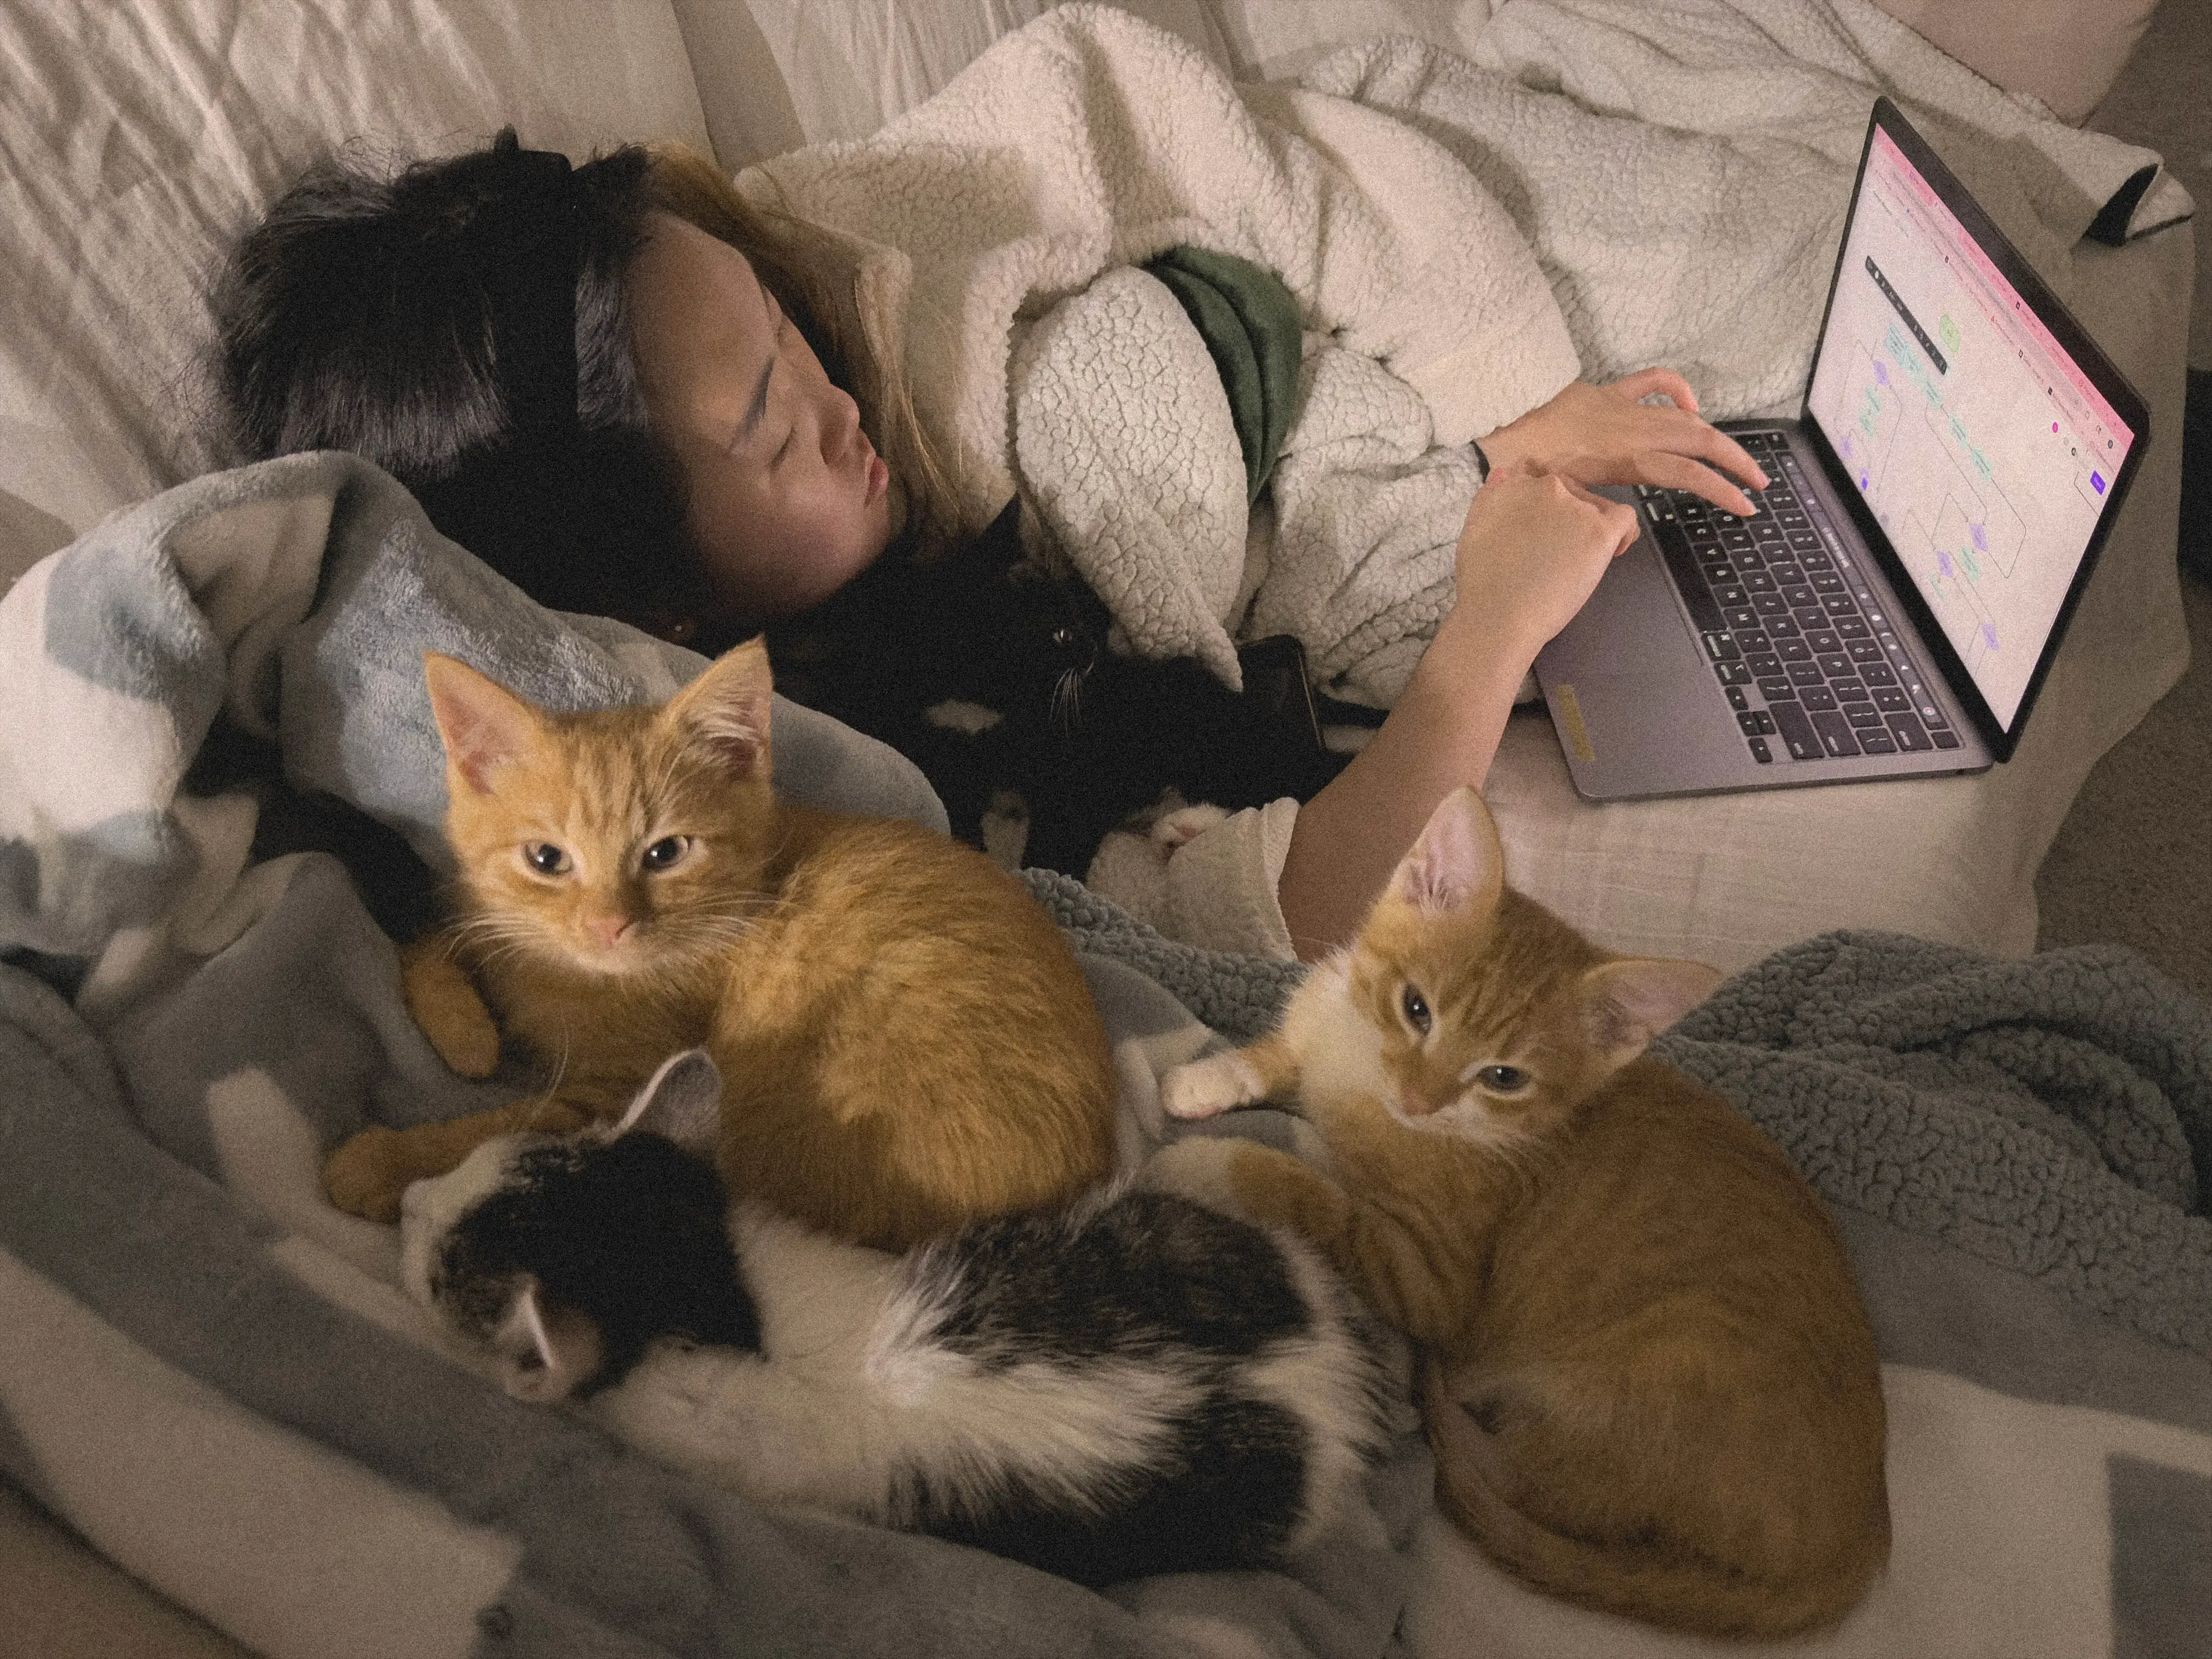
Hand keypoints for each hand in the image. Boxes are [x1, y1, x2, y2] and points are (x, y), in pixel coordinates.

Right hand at [1448, 463, 1640, 658]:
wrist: (1498, 615)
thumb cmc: (1481, 584)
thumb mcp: (1473, 528)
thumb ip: (1491, 499)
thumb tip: (1504, 475)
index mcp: (1514, 484)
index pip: (1541, 483)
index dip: (1546, 507)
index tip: (1544, 530)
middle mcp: (1546, 487)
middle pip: (1570, 492)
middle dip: (1569, 517)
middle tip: (1559, 551)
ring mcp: (1575, 507)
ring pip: (1596, 507)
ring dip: (1591, 527)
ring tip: (1580, 559)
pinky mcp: (1599, 531)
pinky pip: (1625, 518)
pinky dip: (1624, 533)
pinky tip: (1613, 552)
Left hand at [1477, 369, 1767, 515]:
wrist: (1499, 430)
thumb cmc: (1530, 472)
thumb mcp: (1568, 500)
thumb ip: (1602, 511)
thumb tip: (1625, 530)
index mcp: (1626, 458)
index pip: (1687, 474)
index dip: (1721, 491)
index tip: (1746, 508)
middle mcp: (1632, 429)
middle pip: (1698, 441)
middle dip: (1734, 462)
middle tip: (1759, 482)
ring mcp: (1622, 407)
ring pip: (1682, 417)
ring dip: (1712, 436)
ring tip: (1733, 457)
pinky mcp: (1608, 393)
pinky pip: (1652, 382)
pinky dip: (1677, 388)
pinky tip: (1691, 402)